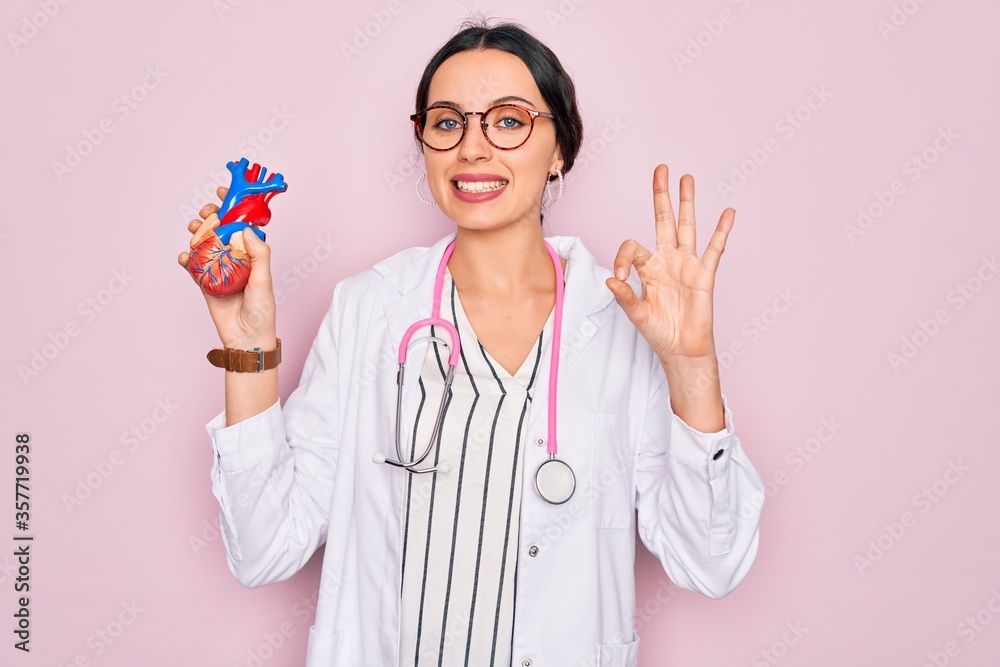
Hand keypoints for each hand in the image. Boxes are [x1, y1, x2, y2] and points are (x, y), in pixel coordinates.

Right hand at [177, 186, 277, 349]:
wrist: (246, 338)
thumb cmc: (261, 310)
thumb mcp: (263, 280)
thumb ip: (259, 255)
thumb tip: (245, 228)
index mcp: (251, 253)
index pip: (241, 223)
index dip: (232, 206)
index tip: (223, 191)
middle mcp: (234, 258)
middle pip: (219, 230)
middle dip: (210, 217)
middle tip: (205, 213)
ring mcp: (218, 269)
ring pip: (203, 244)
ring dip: (196, 233)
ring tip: (193, 230)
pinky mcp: (204, 282)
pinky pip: (192, 266)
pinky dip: (186, 259)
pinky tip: (185, 257)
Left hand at [606, 164, 733, 362]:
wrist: (681, 349)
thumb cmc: (658, 332)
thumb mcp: (637, 314)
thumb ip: (625, 296)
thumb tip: (611, 280)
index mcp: (648, 268)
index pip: (633, 247)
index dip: (623, 257)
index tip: (620, 276)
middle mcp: (667, 260)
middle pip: (664, 220)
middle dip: (662, 195)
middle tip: (661, 169)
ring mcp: (687, 264)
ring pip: (688, 226)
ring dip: (687, 203)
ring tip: (687, 178)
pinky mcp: (704, 274)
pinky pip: (714, 249)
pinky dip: (721, 231)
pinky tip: (727, 213)